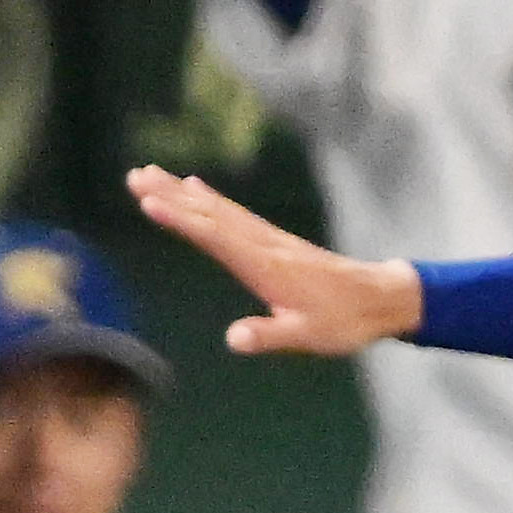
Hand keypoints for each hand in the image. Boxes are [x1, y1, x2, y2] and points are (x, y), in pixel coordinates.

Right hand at [128, 167, 423, 358]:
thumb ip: (269, 337)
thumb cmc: (343, 323)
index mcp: (265, 266)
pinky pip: (232, 213)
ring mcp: (268, 239)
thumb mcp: (306, 337)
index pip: (215, 237)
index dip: (181, 219)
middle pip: (209, 214)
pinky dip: (209, 198)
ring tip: (151, 173)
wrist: (378, 299)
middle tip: (134, 175)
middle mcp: (263, 244)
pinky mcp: (273, 241)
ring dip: (182, 191)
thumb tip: (233, 339)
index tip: (148, 201)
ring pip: (218, 209)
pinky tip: (195, 188)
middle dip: (170, 195)